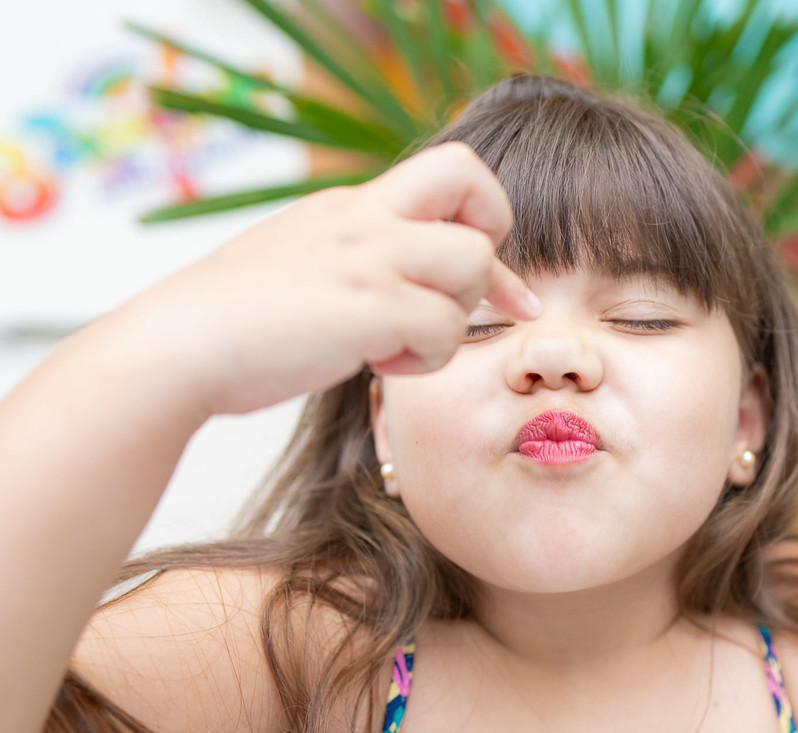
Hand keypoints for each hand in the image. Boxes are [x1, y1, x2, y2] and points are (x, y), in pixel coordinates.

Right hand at [107, 143, 538, 416]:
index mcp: (351, 204)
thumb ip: (357, 257)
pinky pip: (444, 329)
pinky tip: (379, 366)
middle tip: (460, 306)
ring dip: (455, 317)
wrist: (176, 347)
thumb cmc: (235, 321)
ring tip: (402, 346)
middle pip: (477, 188)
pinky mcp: (368, 308)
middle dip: (491, 253)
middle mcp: (366, 218)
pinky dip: (425, 359)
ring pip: (474, 264)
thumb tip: (409, 287)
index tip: (490, 277)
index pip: (453, 169)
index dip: (486, 216)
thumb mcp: (303, 260)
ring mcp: (368, 259)